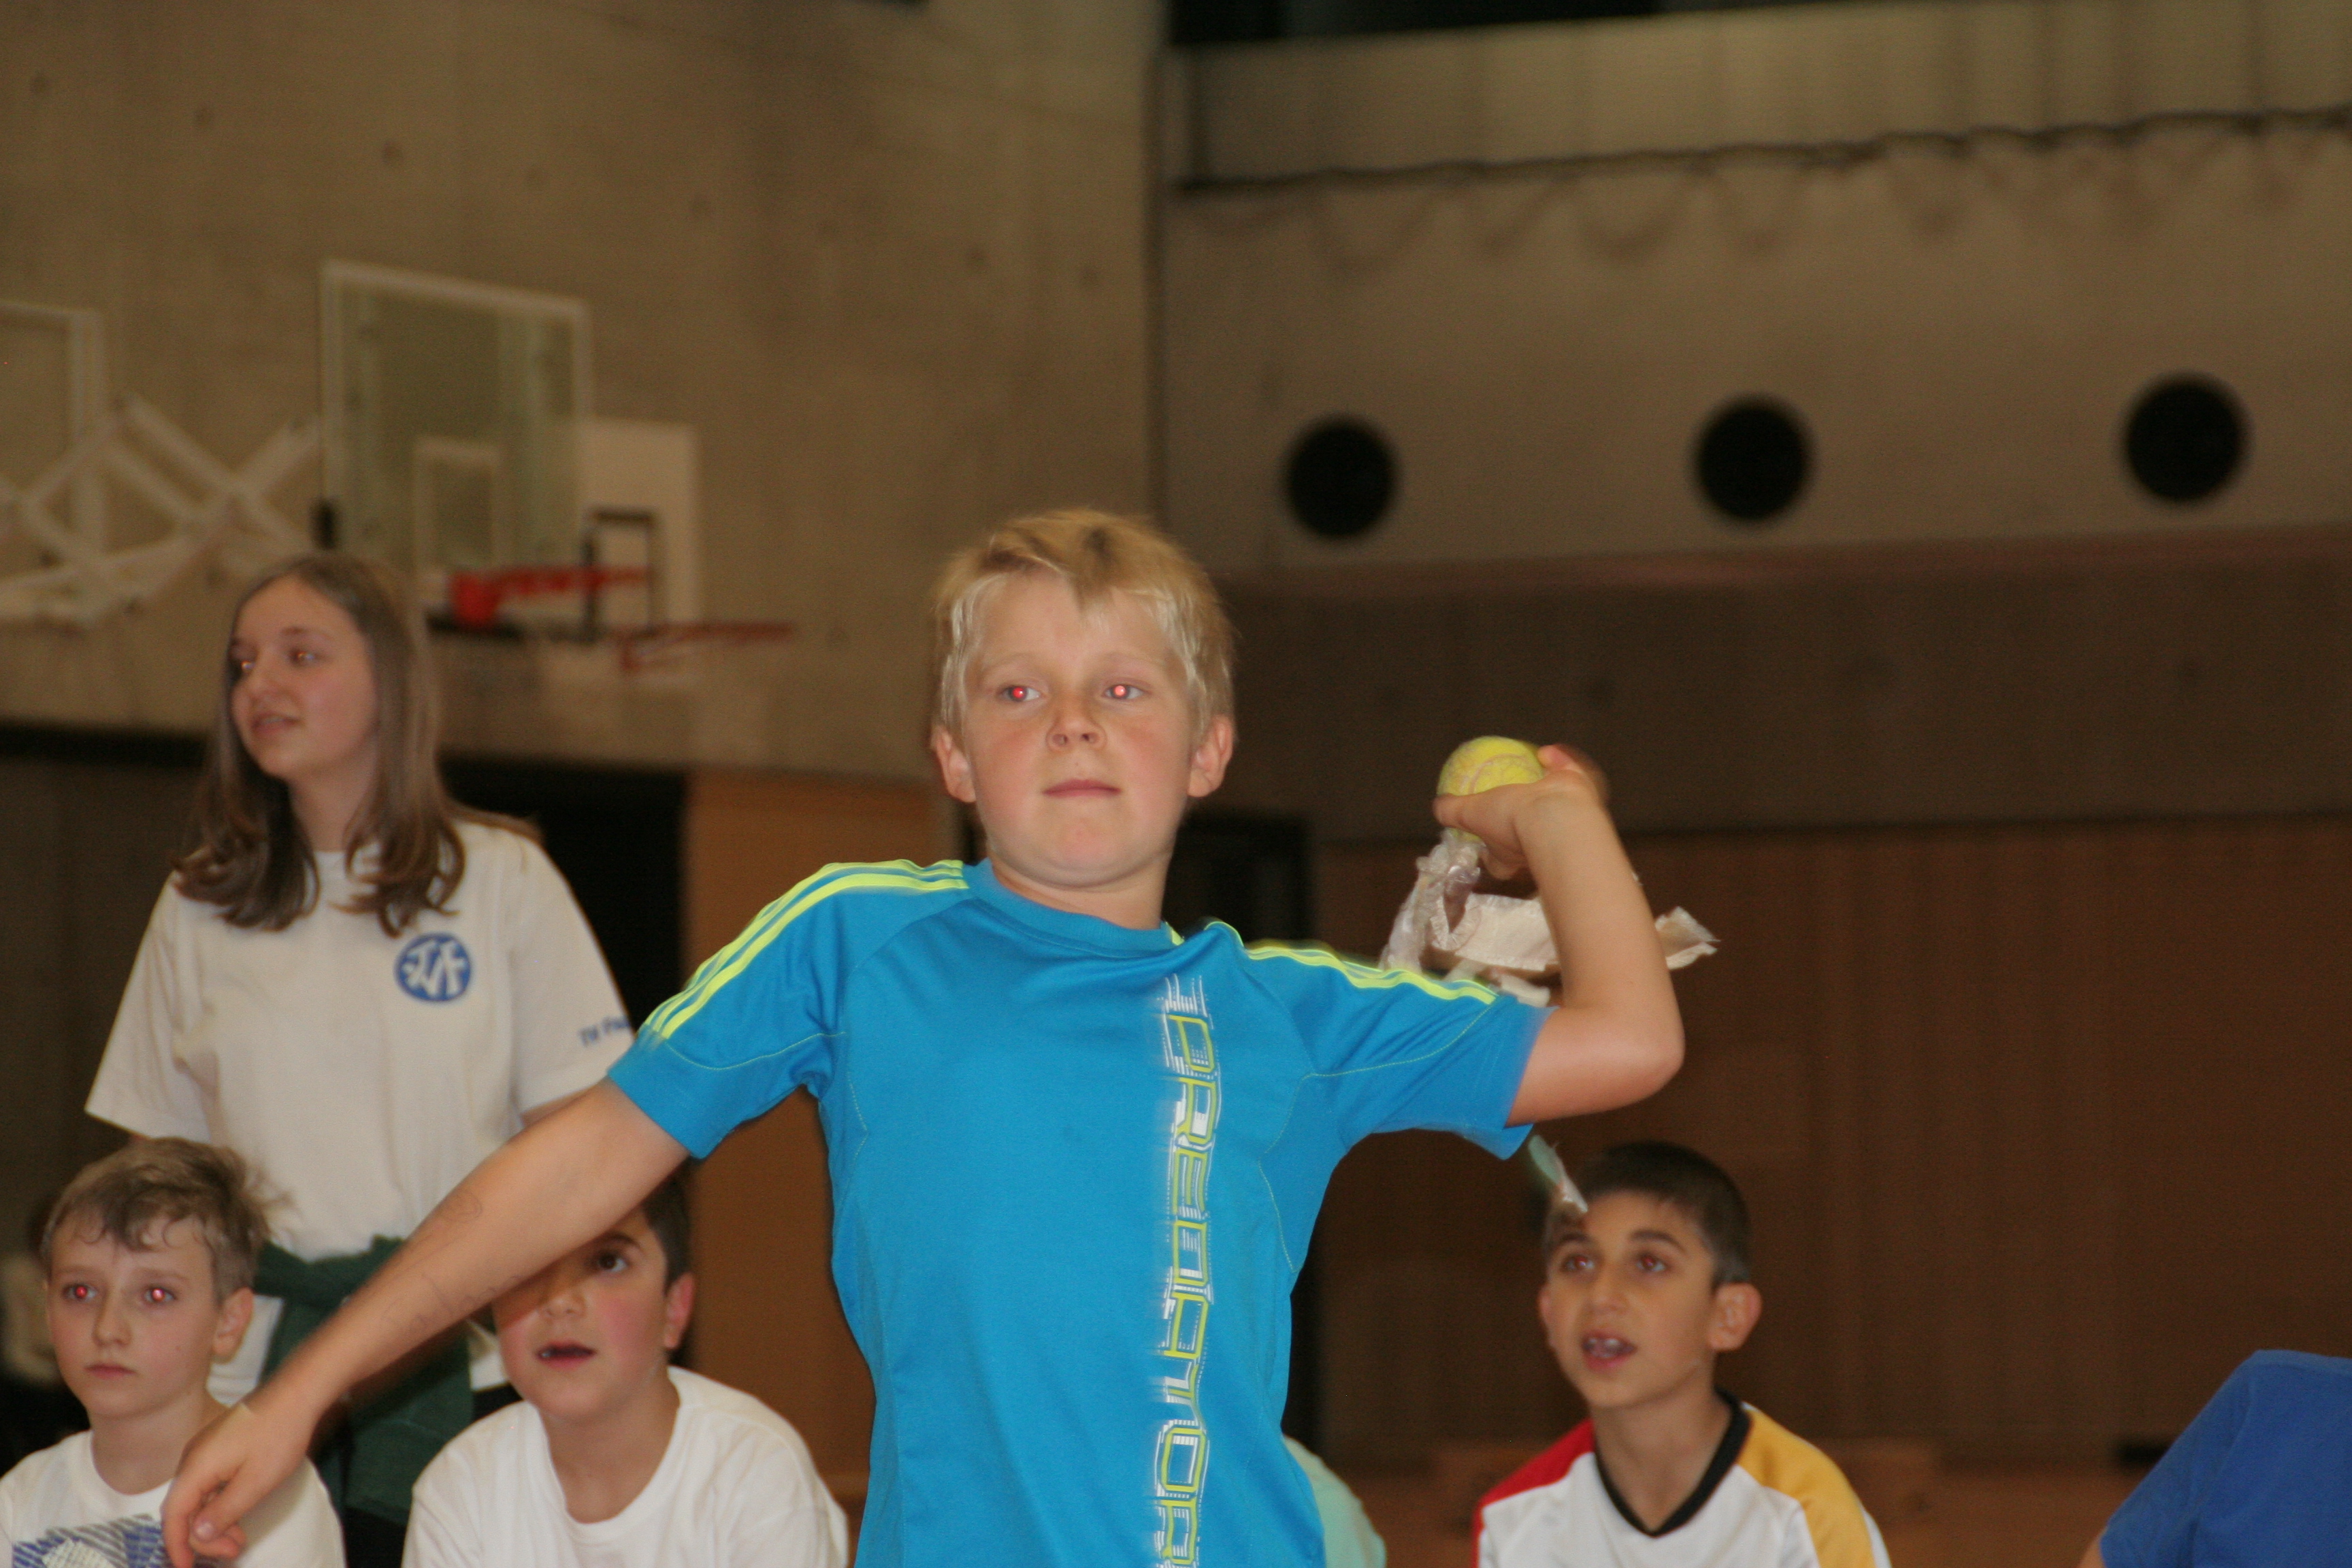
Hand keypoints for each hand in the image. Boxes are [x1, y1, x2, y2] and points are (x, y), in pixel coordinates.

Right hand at [163, 1396, 310, 1566]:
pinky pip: (210, 1484)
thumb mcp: (256, 1482)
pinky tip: (239, 1516)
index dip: (176, 1545)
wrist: (298, 1393)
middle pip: (185, 1508)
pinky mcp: (220, 1448)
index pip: (174, 1515)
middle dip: (203, 1536)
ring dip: (215, 1522)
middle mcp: (193, 1459)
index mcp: (196, 1467)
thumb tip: (197, 1535)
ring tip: (239, 1539)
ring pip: (199, 1497)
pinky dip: (221, 1504)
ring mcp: (206, 1452)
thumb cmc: (280, 1436)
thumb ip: (224, 1511)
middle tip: (232, 1552)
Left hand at [1431, 743, 1608, 879]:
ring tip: (1537, 772)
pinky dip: (1560, 765)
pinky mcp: (1583, 798)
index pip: (1498, 864)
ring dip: (1548, 792)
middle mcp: (1539, 845)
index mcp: (1511, 855)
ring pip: (1557, 810)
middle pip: (1529, 842)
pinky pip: (1570, 778)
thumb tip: (1438, 807)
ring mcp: (1565, 824)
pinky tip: (1548, 753)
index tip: (1484, 850)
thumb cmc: (1510, 821)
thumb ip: (1452, 812)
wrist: (1557, 815)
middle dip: (1524, 827)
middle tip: (1517, 808)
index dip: (1490, 858)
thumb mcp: (1470, 815)